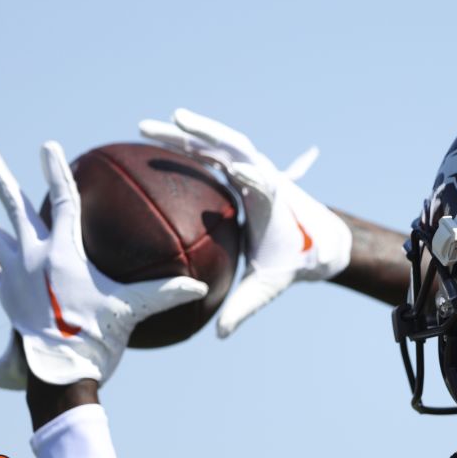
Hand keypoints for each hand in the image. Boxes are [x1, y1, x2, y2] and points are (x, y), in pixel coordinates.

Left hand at [0, 141, 210, 387]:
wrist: (56, 374)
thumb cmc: (94, 339)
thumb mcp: (131, 311)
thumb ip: (164, 294)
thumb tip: (200, 288)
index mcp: (62, 253)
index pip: (62, 201)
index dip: (56, 171)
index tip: (48, 146)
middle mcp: (31, 257)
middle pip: (11, 206)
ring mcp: (14, 276)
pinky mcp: (6, 296)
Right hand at [139, 110, 350, 337]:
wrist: (309, 241)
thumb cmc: (286, 263)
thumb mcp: (267, 287)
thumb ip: (245, 308)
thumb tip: (221, 335)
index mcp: (273, 203)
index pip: (265, 185)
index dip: (254, 177)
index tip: (236, 171)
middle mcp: (263, 176)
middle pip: (236, 147)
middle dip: (207, 133)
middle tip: (175, 121)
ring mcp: (250, 167)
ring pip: (218, 141)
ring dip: (186, 130)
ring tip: (147, 125)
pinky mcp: (238, 167)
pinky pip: (209, 150)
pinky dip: (184, 142)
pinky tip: (151, 139)